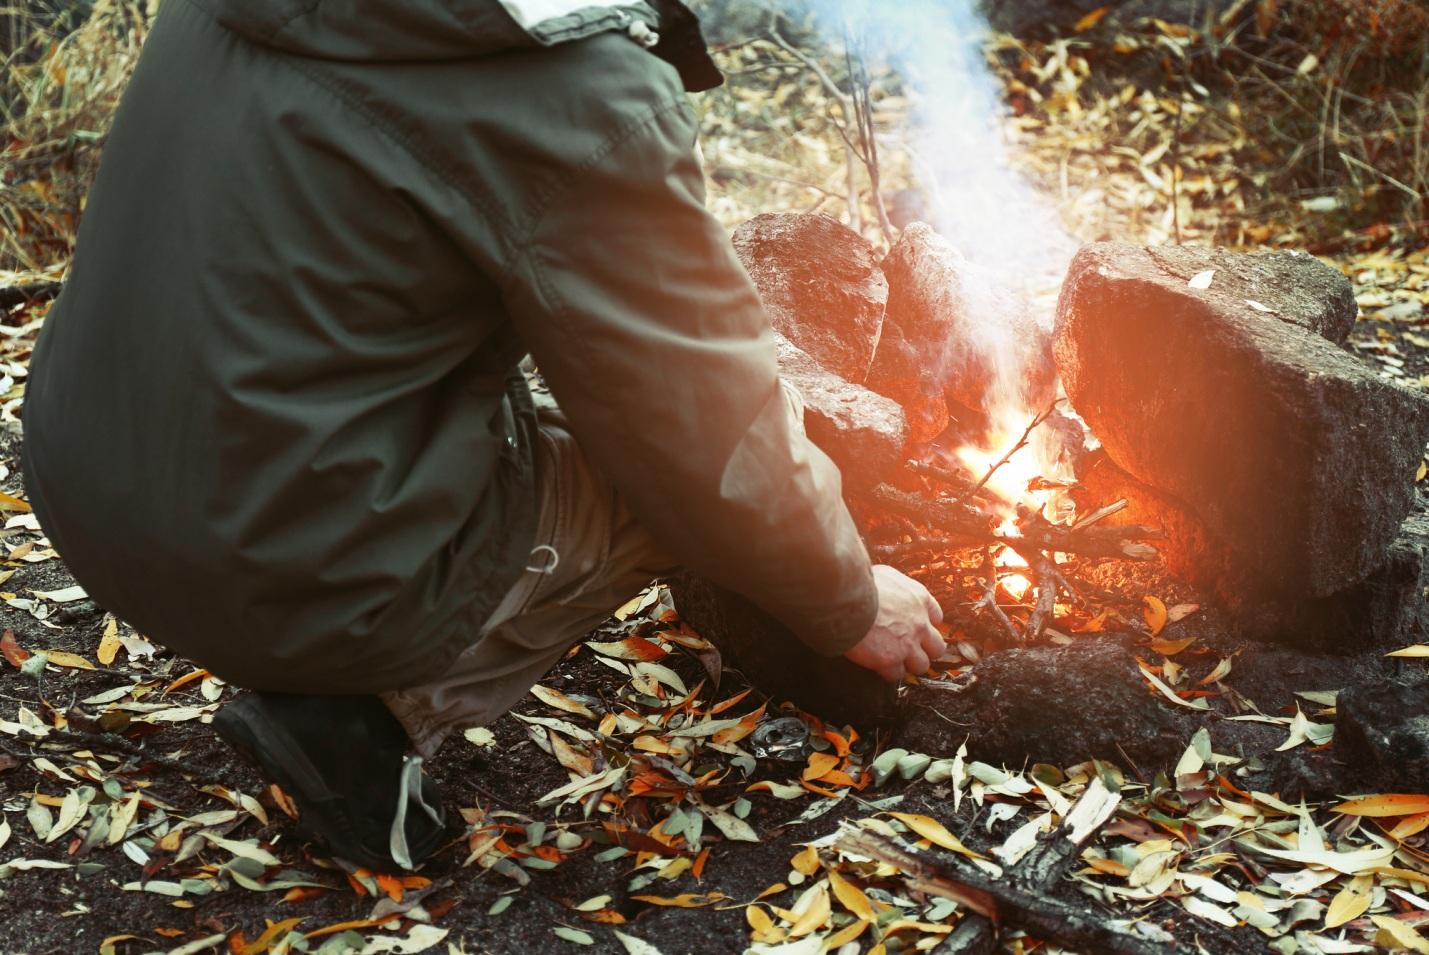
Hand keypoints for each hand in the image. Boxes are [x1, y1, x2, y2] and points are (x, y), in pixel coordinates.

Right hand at [844, 565, 945, 682]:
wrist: (847, 601)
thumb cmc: (861, 584)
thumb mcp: (884, 574)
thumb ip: (894, 585)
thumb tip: (887, 585)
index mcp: (920, 599)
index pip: (937, 617)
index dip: (926, 624)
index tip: (915, 627)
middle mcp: (919, 624)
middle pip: (937, 647)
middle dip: (925, 650)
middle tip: (910, 648)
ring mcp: (908, 644)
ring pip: (922, 665)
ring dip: (908, 663)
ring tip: (893, 660)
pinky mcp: (891, 660)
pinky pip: (896, 675)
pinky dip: (888, 672)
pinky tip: (877, 666)